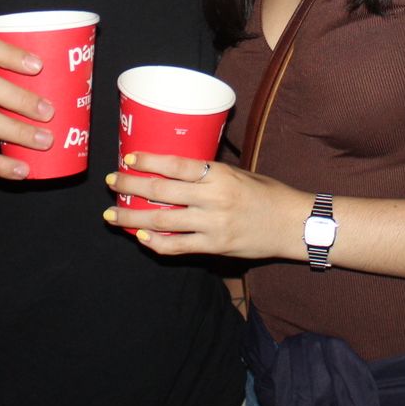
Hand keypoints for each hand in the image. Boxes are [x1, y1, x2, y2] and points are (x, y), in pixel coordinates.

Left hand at [103, 152, 307, 259]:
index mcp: (220, 175)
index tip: (128, 158)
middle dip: (130, 187)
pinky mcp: (215, 247)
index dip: (149, 161)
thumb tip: (177, 167)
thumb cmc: (268, 193)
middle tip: (112, 183)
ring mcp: (213, 225)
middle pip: (162, 192)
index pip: (176, 165)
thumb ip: (211, 173)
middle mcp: (214, 199)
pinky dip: (155, 242)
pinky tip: (140, 236)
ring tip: (111, 215)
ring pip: (162, 221)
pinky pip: (178, 246)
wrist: (293, 224)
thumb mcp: (240, 173)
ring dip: (132, 218)